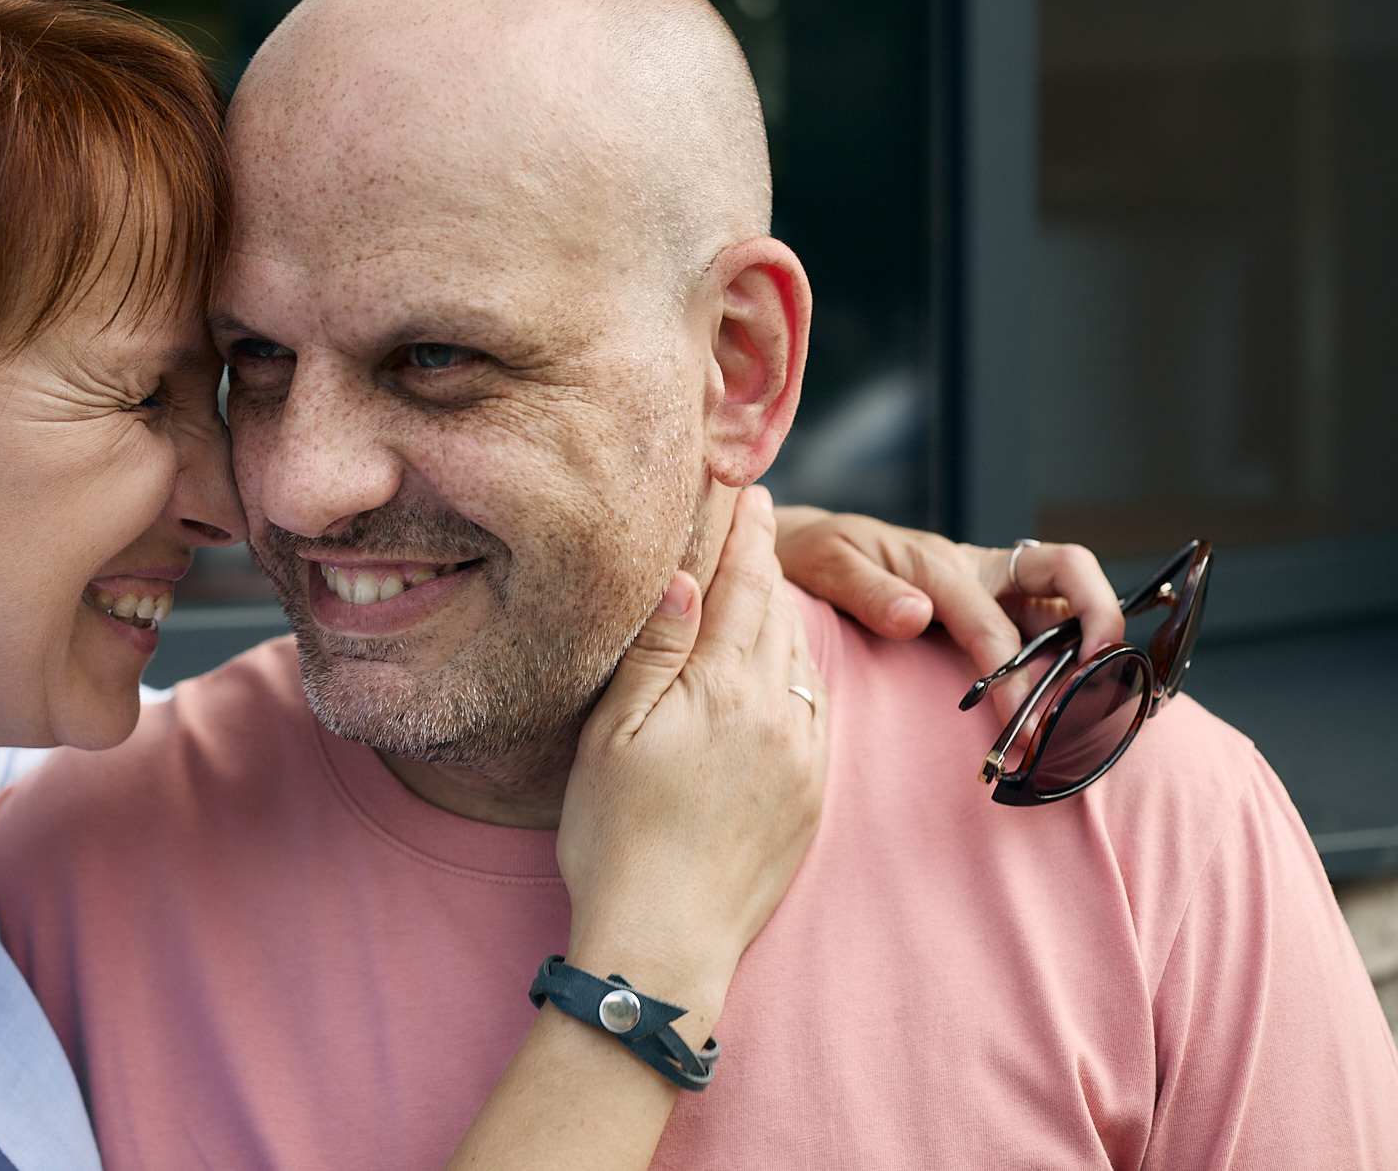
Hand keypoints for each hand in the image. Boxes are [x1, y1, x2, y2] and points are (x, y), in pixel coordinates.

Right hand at [556, 486, 826, 1042]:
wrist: (664, 939)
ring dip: (786, 616)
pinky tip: (783, 669)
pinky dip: (799, 672)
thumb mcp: (614, 734)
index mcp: (724, 688)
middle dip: (769, 564)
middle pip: (779, 614)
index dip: (747, 535)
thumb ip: (655, 652)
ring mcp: (802, 757)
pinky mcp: (812, 797)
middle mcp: (777, 713)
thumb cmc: (616, 836)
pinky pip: (815, 710)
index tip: (752, 490)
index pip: (743, 587)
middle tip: (761, 519)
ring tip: (769, 584)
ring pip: (801, 660)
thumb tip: (687, 579)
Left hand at [771, 507, 1123, 714]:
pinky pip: (1045, 622)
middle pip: (1067, 577)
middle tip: (1103, 695)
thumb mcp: (826, 566)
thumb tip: (916, 615)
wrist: (799, 549)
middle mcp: (978, 570)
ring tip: (1104, 707)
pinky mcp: (988, 605)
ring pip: (1065, 603)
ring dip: (1094, 644)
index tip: (1026, 729)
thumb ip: (868, 592)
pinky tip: (1076, 699)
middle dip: (1099, 628)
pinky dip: (1072, 652)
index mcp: (940, 563)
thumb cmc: (812, 556)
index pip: (993, 624)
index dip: (1016, 678)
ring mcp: (989, 586)